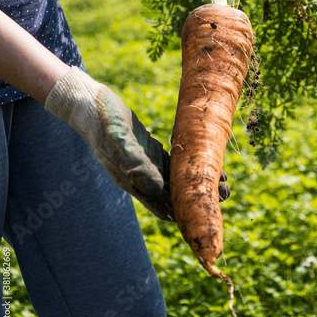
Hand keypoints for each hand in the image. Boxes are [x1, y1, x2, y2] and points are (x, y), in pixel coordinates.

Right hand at [45, 67, 229, 220]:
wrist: (89, 103)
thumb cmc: (102, 121)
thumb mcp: (118, 141)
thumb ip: (136, 165)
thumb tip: (158, 189)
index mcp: (133, 181)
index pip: (163, 207)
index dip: (186, 213)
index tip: (209, 212)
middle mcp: (142, 177)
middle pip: (175, 196)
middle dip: (199, 198)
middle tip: (227, 193)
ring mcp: (147, 164)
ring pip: (177, 181)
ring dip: (199, 182)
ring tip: (225, 180)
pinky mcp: (150, 150)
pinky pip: (174, 164)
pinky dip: (190, 166)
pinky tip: (208, 161)